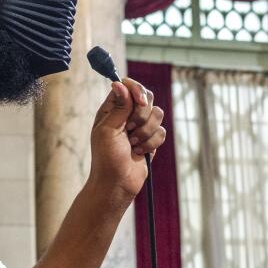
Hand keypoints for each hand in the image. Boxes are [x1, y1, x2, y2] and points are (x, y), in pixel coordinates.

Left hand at [88, 78, 164, 199]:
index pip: (128, 85)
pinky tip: (139, 152)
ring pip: (157, 114)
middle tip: (130, 129)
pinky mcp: (150, 139)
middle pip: (147, 97)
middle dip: (142, 114)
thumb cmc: (106, 159)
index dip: (137, 90)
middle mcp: (127, 115)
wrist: (116, 184)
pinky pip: (161, 132)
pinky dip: (151, 143)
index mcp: (112, 109)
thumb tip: (119, 83)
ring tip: (133, 144)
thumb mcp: (107, 130)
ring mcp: (140, 127)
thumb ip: (118, 107)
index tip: (140, 102)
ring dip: (146, 132)